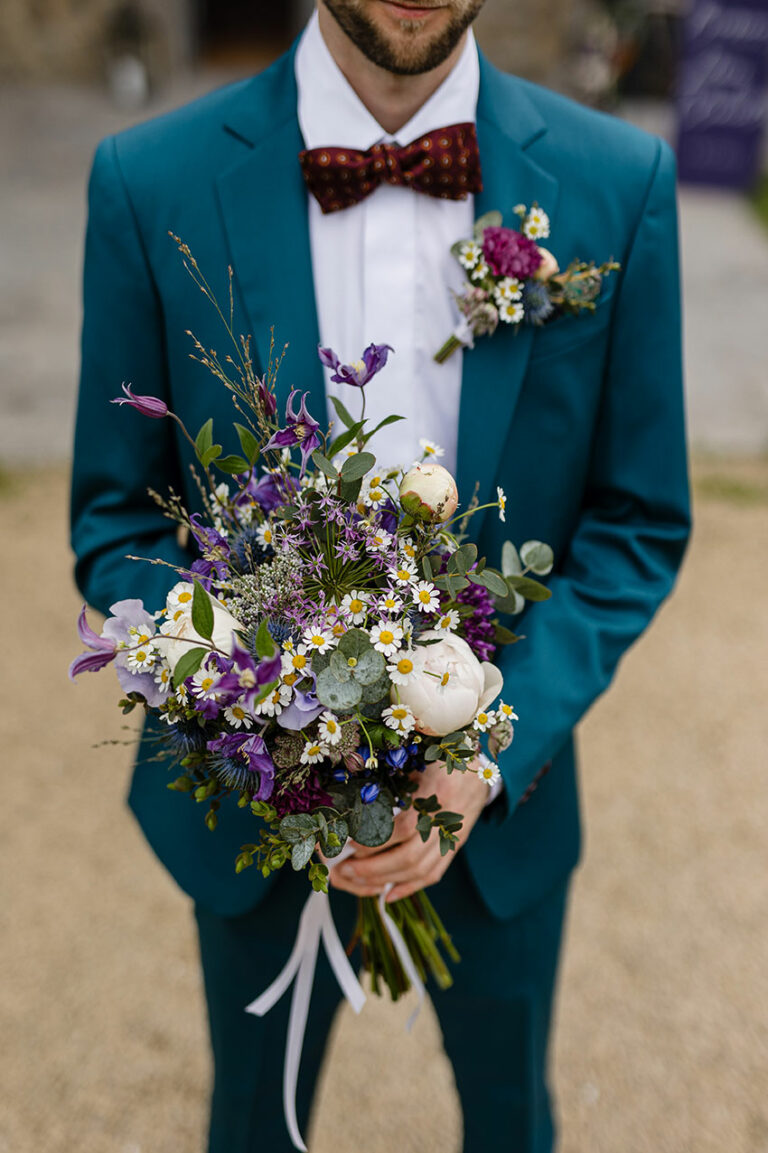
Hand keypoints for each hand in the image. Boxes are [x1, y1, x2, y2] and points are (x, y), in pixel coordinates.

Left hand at [329, 759, 489, 902]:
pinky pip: (433, 874)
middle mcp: (447, 822)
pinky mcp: (453, 849)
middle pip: (410, 857)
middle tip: (346, 869)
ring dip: (385, 879)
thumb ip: (395, 782)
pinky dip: (409, 887)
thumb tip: (357, 804)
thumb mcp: (419, 762)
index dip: (377, 840)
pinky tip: (387, 894)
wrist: (478, 773)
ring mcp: (451, 839)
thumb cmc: (442, 763)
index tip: (352, 844)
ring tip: (357, 879)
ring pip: (419, 871)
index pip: (405, 827)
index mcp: (438, 795)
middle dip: (374, 868)